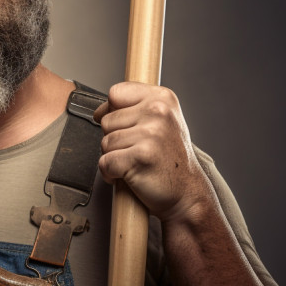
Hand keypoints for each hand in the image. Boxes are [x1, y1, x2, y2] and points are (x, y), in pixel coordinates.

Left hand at [93, 81, 210, 223]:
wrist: (187, 193)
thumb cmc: (169, 159)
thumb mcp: (160, 122)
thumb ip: (132, 109)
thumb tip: (99, 112)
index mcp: (162, 98)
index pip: (115, 93)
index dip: (112, 112)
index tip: (126, 127)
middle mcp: (158, 111)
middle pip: (107, 120)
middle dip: (115, 139)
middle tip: (137, 151)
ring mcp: (151, 134)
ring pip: (104, 142)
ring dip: (114, 157)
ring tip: (136, 163)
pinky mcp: (140, 157)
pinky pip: (105, 163)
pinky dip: (111, 174)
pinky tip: (130, 175)